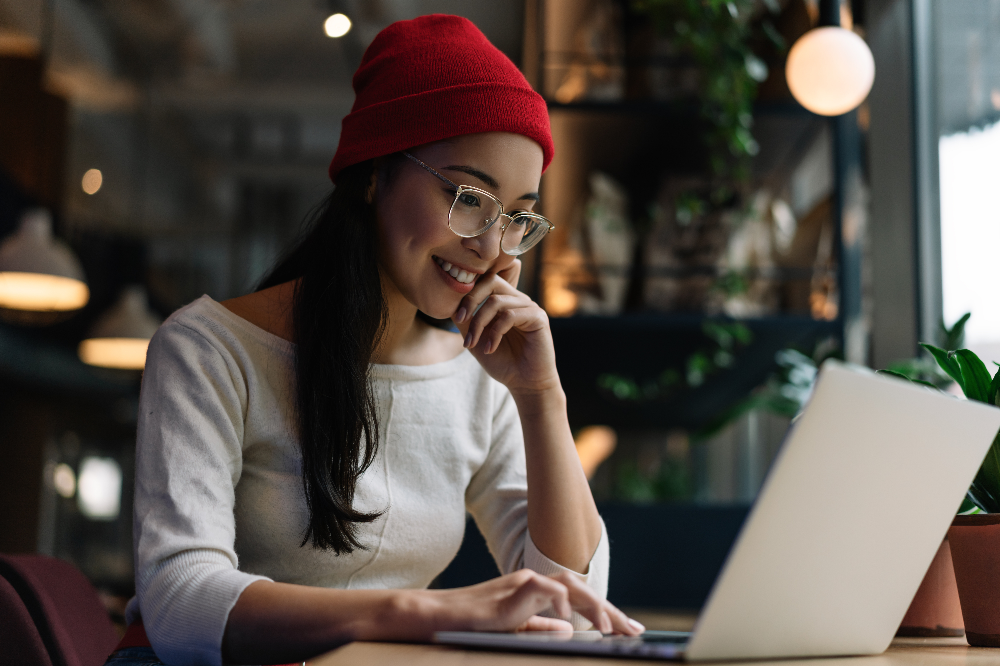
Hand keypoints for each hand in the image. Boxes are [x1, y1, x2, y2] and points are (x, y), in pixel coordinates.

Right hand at [418, 570, 642, 635]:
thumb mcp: (515, 629)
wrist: (443, 617)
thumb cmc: (474, 624)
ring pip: (569, 584)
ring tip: (610, 627)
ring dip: (593, 605)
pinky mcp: (513, 589)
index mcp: (538, 592)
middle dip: (610, 610)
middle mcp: (535, 583)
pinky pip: (544, 587)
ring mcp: (524, 583)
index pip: (580, 598)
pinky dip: (560, 600)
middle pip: (582, 589)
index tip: (628, 630)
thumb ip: (540, 628)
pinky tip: (570, 618)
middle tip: (633, 631)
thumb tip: (569, 629)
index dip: (606, 612)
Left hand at [452, 259, 558, 394]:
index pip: (485, 281)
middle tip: (460, 320)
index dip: (467, 292)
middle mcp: (518, 300)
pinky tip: (490, 348)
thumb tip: (449, 303)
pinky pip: (510, 316)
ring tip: (473, 344)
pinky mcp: (538, 317)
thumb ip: (466, 320)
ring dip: (479, 323)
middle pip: (491, 281)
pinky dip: (495, 333)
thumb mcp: (476, 339)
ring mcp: (529, 307)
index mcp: (505, 301)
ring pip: (496, 301)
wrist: (525, 384)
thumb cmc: (502, 362)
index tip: (456, 316)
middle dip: (471, 300)